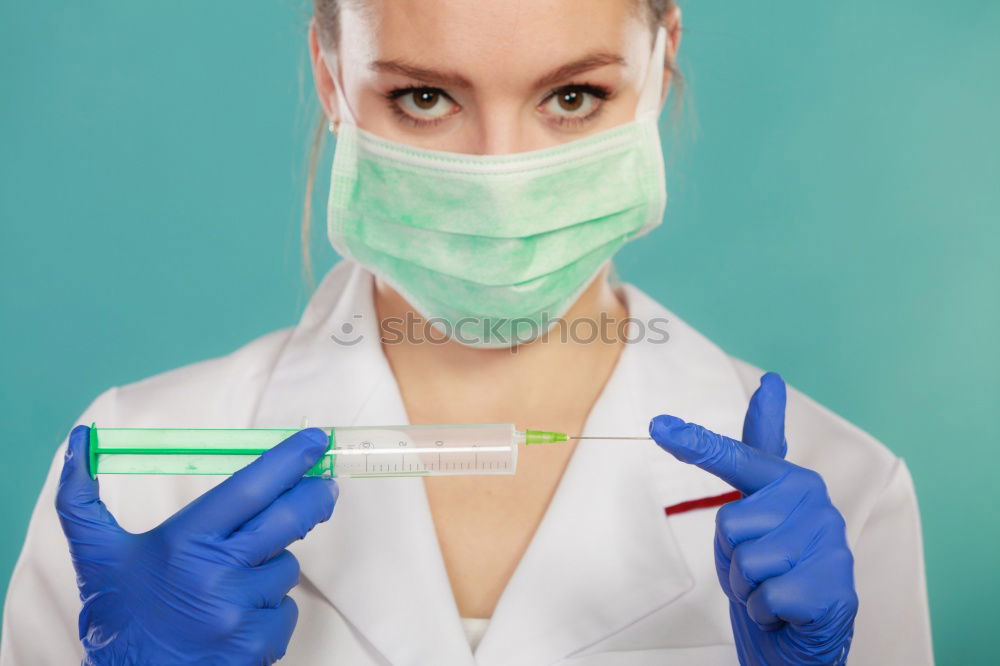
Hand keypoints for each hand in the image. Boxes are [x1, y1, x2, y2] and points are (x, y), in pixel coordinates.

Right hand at [56, 425, 338, 665]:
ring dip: (272, 566)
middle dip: (314, 496)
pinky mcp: (258, 644)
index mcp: (185, 542)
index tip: (314, 440)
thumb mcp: (96, 556)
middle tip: (325, 486)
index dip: (288, 459)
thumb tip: (80, 440)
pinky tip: (240, 615)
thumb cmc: (118, 619)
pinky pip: (286, 610)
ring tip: (233, 581)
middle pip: (288, 519)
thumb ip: (83, 498)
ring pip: (286, 568)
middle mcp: (217, 573)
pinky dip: (271, 608)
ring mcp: (241, 611)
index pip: (250, 487)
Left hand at [649, 373, 856, 664]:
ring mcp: (829, 543)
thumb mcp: (750, 522)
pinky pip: (765, 596)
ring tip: (773, 590)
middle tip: (760, 572)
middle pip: (730, 522)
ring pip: (747, 561)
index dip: (700, 441)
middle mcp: (816, 503)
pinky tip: (786, 612)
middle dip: (732, 557)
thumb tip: (769, 383)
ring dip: (748, 588)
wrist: (802, 641)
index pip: (741, 456)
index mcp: (790, 483)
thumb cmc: (771, 578)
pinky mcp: (833, 585)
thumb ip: (749, 464)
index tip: (661, 425)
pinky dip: (764, 613)